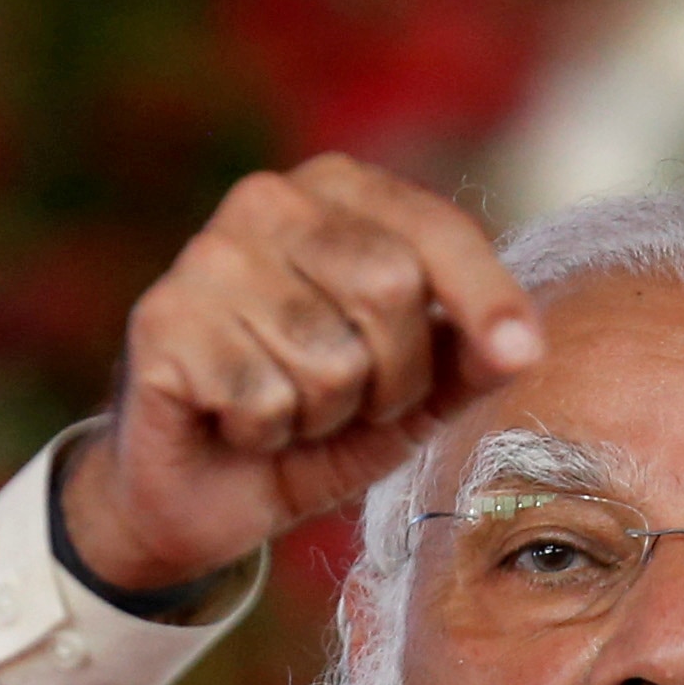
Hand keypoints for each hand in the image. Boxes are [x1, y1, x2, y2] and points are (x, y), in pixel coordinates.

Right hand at [59, 155, 542, 592]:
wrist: (206, 490)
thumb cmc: (318, 423)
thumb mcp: (417, 393)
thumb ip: (471, 359)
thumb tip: (520, 346)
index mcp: (340, 193)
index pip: (436, 231)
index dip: (486, 298)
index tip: (522, 353)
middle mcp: (269, 200)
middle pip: (390, 288)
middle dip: (392, 377)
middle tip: (351, 400)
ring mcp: (207, 254)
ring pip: (329, 356)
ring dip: (324, 414)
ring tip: (289, 409)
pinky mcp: (162, 319)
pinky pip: (263, 397)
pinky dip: (264, 433)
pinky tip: (235, 421)